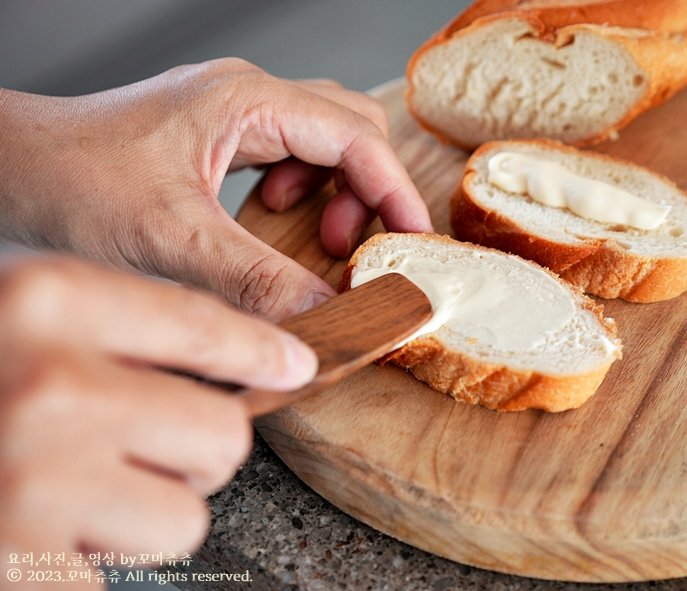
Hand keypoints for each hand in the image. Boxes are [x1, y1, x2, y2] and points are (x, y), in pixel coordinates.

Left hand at [0, 59, 432, 320]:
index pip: (357, 139)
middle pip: (351, 131)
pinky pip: (289, 154)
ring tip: (318, 239)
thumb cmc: (66, 183)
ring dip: (337, 192)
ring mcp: (232, 112)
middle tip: (355, 251)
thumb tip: (325, 318)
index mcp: (247, 102)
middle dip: (368, 192)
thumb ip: (256, 280)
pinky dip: (302, 192)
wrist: (3, 167)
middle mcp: (247, 97)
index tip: (414, 245)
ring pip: (323, 141)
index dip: (396, 194)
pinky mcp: (217, 135)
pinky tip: (272, 219)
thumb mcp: (169, 241)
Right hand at [0, 256, 316, 589]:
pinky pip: (121, 579)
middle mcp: (49, 383)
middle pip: (222, 433)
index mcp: (45, 300)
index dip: (260, 351)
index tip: (293, 365)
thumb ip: (114, 328)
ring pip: (188, 514)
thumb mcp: (16, 314)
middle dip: (190, 449)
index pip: (208, 326)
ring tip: (64, 492)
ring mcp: (34, 479)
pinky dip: (91, 565)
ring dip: (141, 513)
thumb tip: (256, 358)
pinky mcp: (21, 561)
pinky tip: (35, 533)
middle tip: (124, 448)